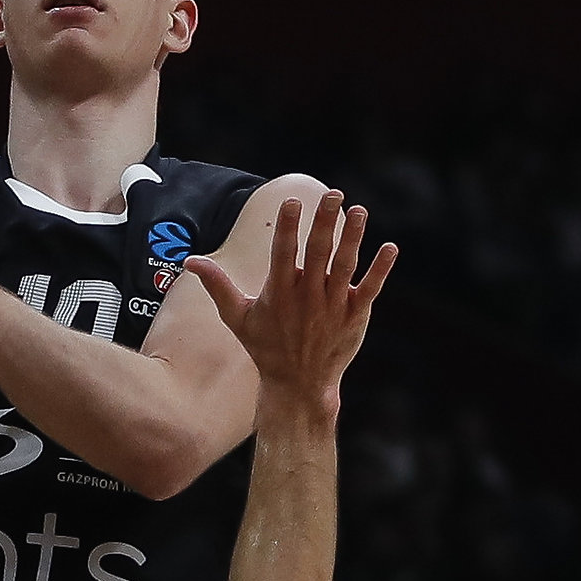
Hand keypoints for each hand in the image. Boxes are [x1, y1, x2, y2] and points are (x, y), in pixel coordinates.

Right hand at [186, 193, 396, 412]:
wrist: (299, 385)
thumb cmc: (266, 348)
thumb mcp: (237, 317)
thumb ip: (217, 285)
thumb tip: (190, 261)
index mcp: (280, 293)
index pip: (284, 254)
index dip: (289, 227)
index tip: (293, 202)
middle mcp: (308, 298)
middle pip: (318, 253)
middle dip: (325, 223)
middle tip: (333, 194)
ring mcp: (334, 306)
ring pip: (345, 266)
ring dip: (354, 238)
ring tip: (359, 211)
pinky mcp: (355, 316)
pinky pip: (371, 288)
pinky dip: (381, 269)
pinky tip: (390, 247)